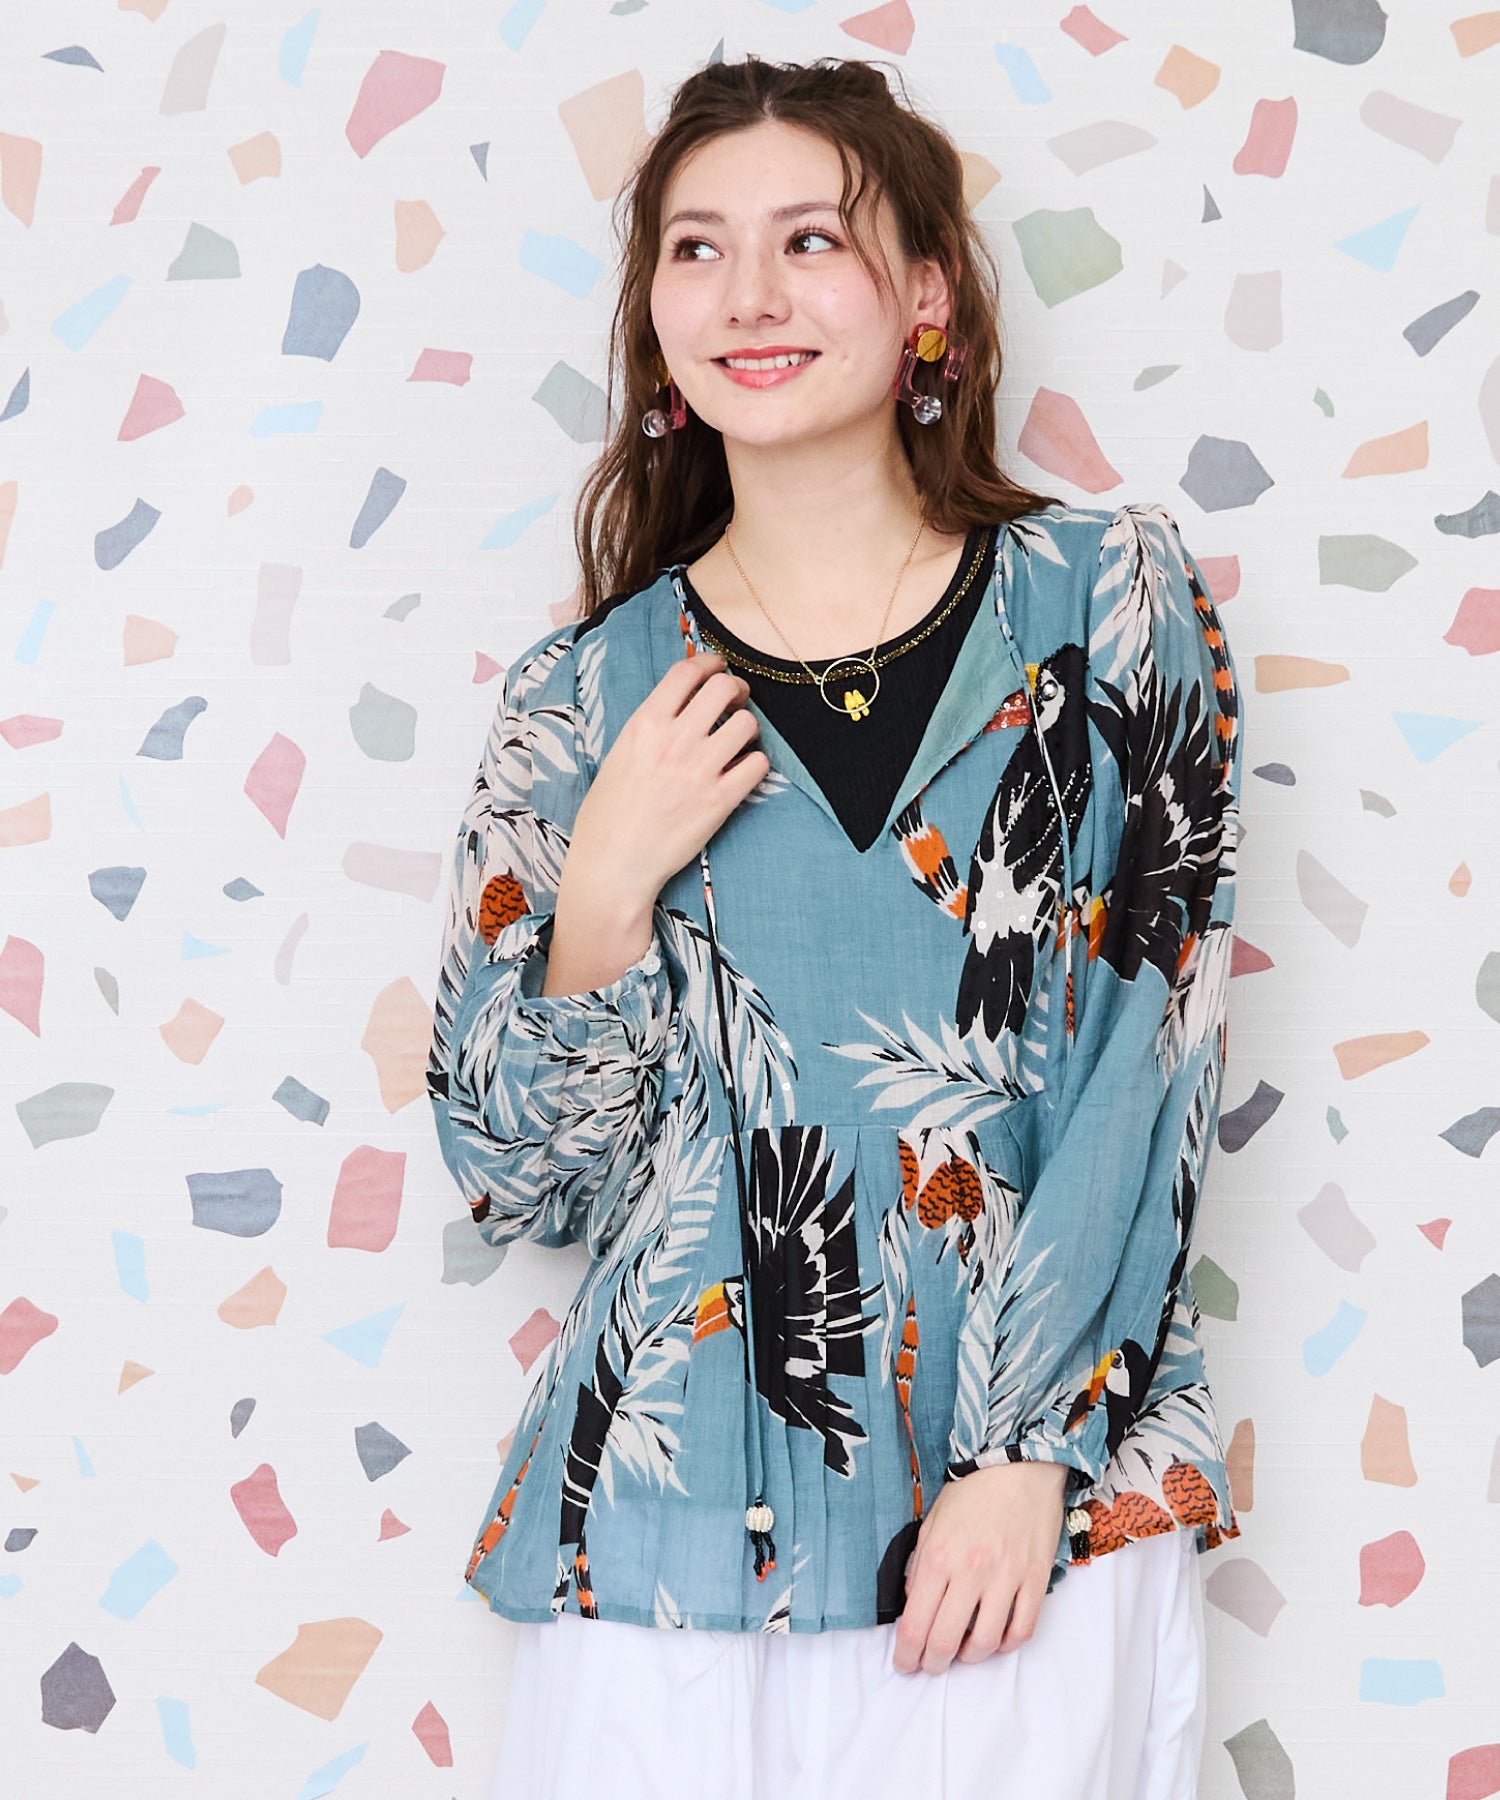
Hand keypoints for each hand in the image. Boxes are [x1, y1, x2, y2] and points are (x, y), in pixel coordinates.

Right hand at [569, 651, 767, 907]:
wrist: (614, 864)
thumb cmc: (607, 815)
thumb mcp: (619, 755)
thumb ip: (650, 728)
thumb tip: (680, 708)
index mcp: (644, 724)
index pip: (686, 672)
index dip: (708, 663)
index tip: (716, 668)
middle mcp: (674, 740)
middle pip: (723, 688)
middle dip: (735, 690)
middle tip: (735, 703)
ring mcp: (700, 770)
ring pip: (747, 723)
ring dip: (748, 728)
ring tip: (739, 741)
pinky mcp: (720, 801)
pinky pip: (758, 764)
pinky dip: (755, 763)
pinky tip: (742, 771)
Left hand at [891, 1460, 1069, 1674]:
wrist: (1020, 1466)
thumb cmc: (973, 1491)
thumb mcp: (932, 1521)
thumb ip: (919, 1564)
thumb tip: (914, 1603)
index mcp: (939, 1557)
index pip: (915, 1625)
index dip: (906, 1655)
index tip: (904, 1663)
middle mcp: (970, 1573)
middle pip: (944, 1641)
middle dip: (931, 1663)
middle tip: (929, 1664)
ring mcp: (1006, 1579)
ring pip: (984, 1643)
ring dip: (968, 1657)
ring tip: (961, 1652)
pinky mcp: (1035, 1580)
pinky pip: (1021, 1630)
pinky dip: (1006, 1645)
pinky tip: (995, 1639)